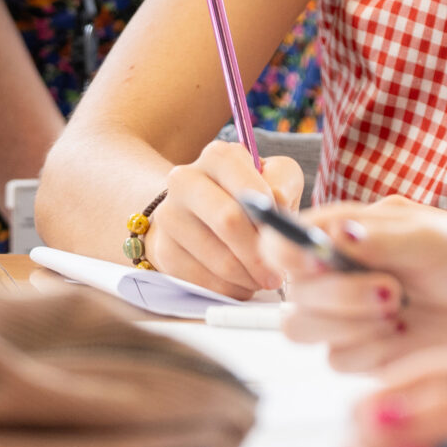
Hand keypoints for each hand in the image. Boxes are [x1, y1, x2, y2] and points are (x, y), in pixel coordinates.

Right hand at [143, 138, 306, 296]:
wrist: (196, 210)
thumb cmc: (245, 194)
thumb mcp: (273, 177)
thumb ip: (283, 184)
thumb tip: (277, 210)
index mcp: (217, 157)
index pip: (248, 190)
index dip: (271, 219)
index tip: (283, 238)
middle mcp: (185, 179)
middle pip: (228, 222)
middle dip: (260, 254)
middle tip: (277, 273)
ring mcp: (169, 215)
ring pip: (219, 259)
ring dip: (249, 277)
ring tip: (261, 278)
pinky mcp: (163, 249)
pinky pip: (204, 282)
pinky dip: (230, 289)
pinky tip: (240, 282)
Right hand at [263, 201, 446, 375]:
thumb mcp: (438, 239)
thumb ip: (382, 239)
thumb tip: (336, 233)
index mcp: (353, 231)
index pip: (288, 238)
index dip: (288, 251)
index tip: (317, 260)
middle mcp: (345, 273)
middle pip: (291, 290)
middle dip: (333, 294)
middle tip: (391, 294)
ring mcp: (355, 316)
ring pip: (305, 329)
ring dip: (347, 323)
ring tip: (401, 311)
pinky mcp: (372, 355)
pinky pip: (340, 360)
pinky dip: (369, 349)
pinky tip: (408, 335)